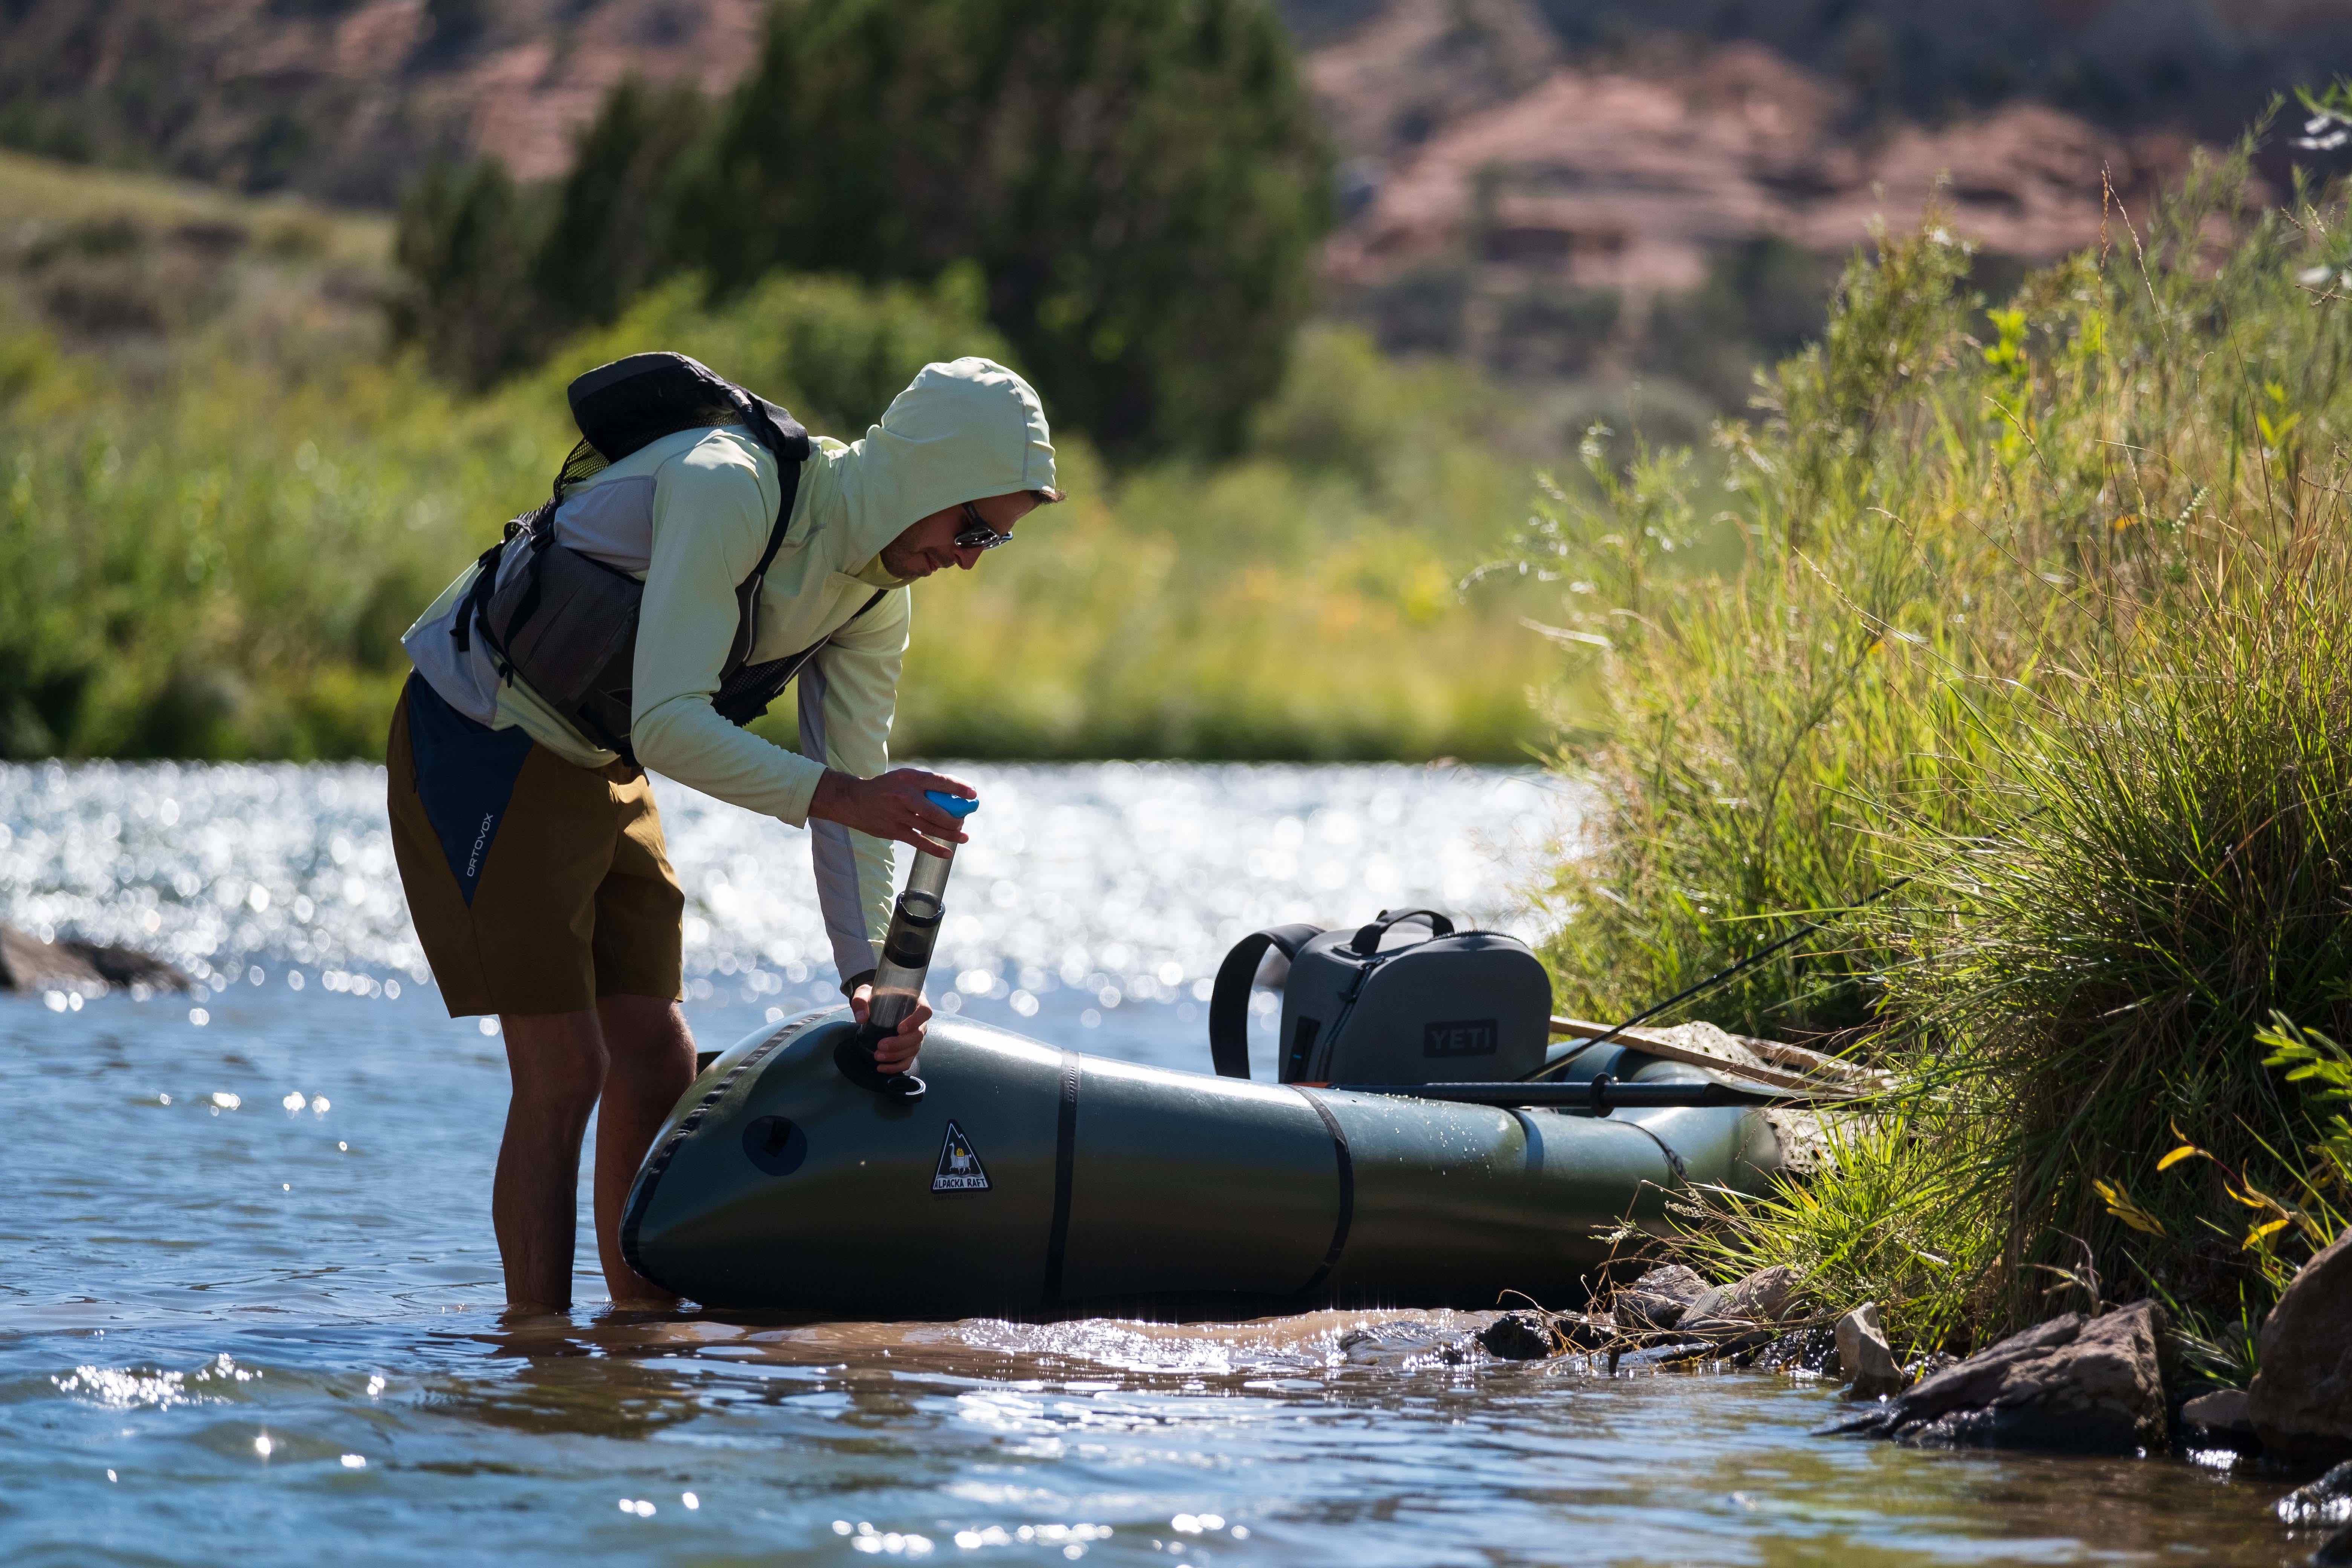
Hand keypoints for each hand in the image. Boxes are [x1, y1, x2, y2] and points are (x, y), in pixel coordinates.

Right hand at [809, 767, 974, 853]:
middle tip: (965, 820)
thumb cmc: (886, 788)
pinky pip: (918, 841)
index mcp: (909, 778)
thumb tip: (953, 796)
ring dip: (950, 833)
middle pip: (936, 810)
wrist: (854, 800)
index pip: (938, 781)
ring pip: (930, 827)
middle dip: (955, 817)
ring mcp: (898, 814)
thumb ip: (924, 785)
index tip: (973, 793)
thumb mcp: (903, 778)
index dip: (958, 787)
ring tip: (964, 837)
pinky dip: (934, 848)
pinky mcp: (894, 831)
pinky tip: (947, 853)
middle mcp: (904, 795)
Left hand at [849, 984, 928, 1074]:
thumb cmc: (875, 996)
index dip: (915, 1021)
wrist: (875, 1003)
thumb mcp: (865, 992)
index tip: (899, 1029)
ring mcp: (916, 1035)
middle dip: (900, 1044)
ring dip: (896, 1056)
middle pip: (918, 1035)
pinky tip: (881, 1067)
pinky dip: (896, 1067)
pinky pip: (908, 1060)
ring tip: (877, 1056)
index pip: (925, 1011)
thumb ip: (861, 1000)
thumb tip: (861, 1018)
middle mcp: (920, 1020)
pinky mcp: (909, 1047)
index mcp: (915, 1002)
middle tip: (880, 1046)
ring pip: (913, 1049)